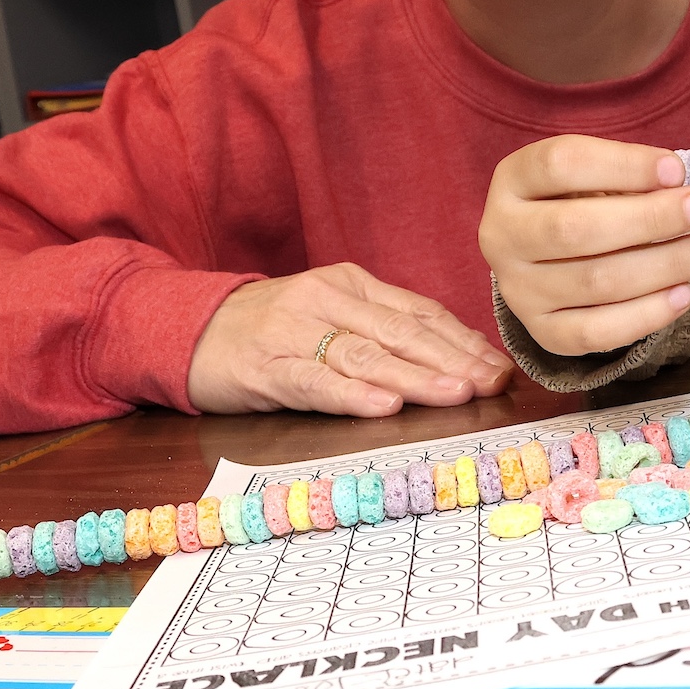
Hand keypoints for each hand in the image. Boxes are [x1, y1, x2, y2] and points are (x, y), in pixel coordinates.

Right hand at [187, 263, 514, 416]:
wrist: (188, 328)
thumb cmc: (271, 330)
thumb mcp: (331, 317)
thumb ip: (385, 333)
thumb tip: (459, 361)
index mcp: (350, 284)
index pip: (419, 311)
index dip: (464, 340)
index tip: (501, 368)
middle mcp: (326, 300)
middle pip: (401, 331)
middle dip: (454, 359)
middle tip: (493, 384)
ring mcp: (293, 332)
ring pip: (366, 353)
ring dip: (416, 374)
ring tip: (457, 392)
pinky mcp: (263, 367)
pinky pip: (315, 381)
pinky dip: (352, 393)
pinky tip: (384, 404)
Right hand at [482, 136, 689, 356]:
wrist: (547, 256)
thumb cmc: (584, 202)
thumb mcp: (609, 175)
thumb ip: (661, 175)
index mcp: (513, 179)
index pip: (561, 164)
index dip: (623, 165)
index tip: (678, 169)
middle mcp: (502, 234)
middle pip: (574, 229)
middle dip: (649, 219)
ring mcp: (518, 289)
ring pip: (593, 282)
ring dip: (663, 265)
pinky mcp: (542, 332)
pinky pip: (595, 333)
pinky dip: (645, 315)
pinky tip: (684, 293)